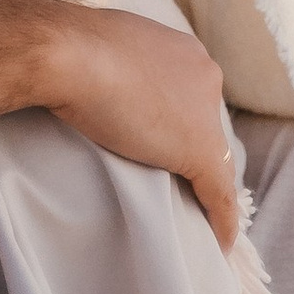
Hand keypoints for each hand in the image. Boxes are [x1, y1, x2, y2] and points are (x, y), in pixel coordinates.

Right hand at [43, 5, 243, 248]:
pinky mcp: (201, 151)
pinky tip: (221, 244)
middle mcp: (204, 74)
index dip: (179, 122)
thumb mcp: (100, 51)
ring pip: (216, 160)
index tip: (164, 142)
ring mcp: (205, 114)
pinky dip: (222, 221)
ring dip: (206, 186)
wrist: (71, 56)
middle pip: (205, 125)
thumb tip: (97, 81)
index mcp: (182, 50)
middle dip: (192, 150)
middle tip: (173, 179)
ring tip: (196, 213)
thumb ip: (115, 67)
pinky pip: (219, 194)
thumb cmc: (72, 48)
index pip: (190, 95)